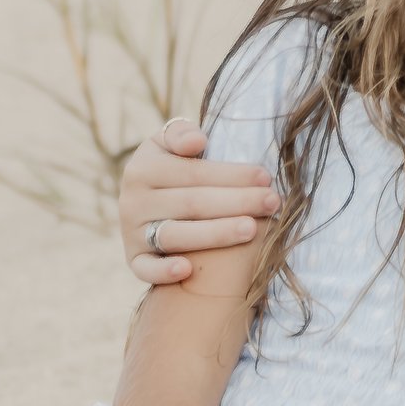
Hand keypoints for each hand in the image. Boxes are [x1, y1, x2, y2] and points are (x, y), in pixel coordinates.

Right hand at [119, 119, 276, 288]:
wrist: (149, 200)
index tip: (266, 177)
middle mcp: (132, 201)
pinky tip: (187, 270)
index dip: (231, 175)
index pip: (193, 172)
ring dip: (215, 234)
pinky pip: (145, 269)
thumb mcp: (170, 142)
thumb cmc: (174, 167)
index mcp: (142, 169)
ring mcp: (132, 233)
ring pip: (175, 235)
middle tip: (272, 202)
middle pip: (191, 204)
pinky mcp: (134, 260)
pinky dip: (163, 271)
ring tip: (251, 229)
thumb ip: (181, 134)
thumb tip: (196, 142)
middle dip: (236, 202)